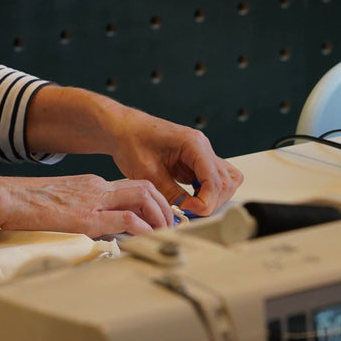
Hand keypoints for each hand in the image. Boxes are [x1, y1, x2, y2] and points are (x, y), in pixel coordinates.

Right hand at [0, 173, 175, 243]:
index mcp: (89, 184)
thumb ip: (80, 211)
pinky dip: (143, 230)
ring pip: (142, 199)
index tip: (162, 220)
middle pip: (144, 187)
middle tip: (172, 228)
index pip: (132, 187)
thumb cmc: (23, 203)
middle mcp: (95, 187)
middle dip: (164, 207)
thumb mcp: (59, 204)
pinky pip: (126, 221)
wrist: (3, 197)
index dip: (153, 203)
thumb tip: (95, 230)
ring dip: (160, 217)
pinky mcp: (84, 217)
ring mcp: (91, 200)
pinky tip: (148, 240)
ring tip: (165, 236)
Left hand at [24, 86, 242, 219]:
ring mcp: (199, 155)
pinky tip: (182, 207)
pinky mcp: (194, 163)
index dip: (209, 200)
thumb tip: (177, 217)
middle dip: (213, 202)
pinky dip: (203, 197)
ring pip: (225, 183)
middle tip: (187, 216)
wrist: (112, 123)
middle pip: (228, 182)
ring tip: (184, 213)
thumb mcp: (141, 168)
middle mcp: (200, 147)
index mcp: (191, 142)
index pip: (217, 177)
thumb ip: (162, 191)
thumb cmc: (124, 138)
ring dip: (211, 201)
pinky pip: (211, 184)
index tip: (191, 213)